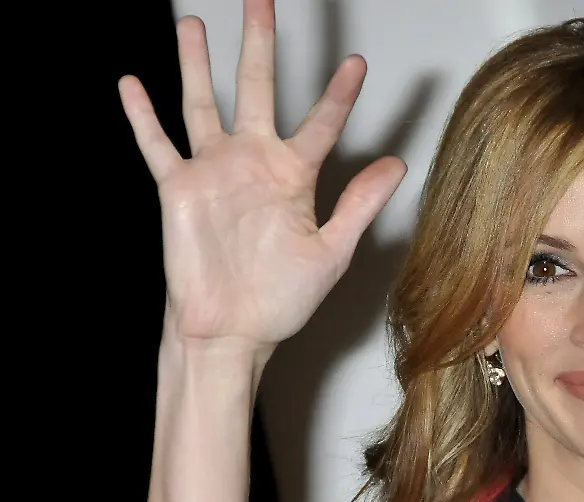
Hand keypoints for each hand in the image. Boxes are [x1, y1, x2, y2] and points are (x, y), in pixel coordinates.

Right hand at [119, 0, 405, 345]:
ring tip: (194, 22)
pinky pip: (157, 145)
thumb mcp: (332, 251)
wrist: (234, 330)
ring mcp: (214, 171)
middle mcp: (254, 163)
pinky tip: (131, 82)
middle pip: (257, 89)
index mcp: (295, 176)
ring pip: (202, 103)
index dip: (339, 94)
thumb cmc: (282, 298)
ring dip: (196, 63)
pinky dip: (141, 116)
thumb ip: (360, 204)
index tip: (357, 64)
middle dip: (259, 45)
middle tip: (261, 1)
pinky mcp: (178, 189)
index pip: (321, 123)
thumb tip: (397, 164)